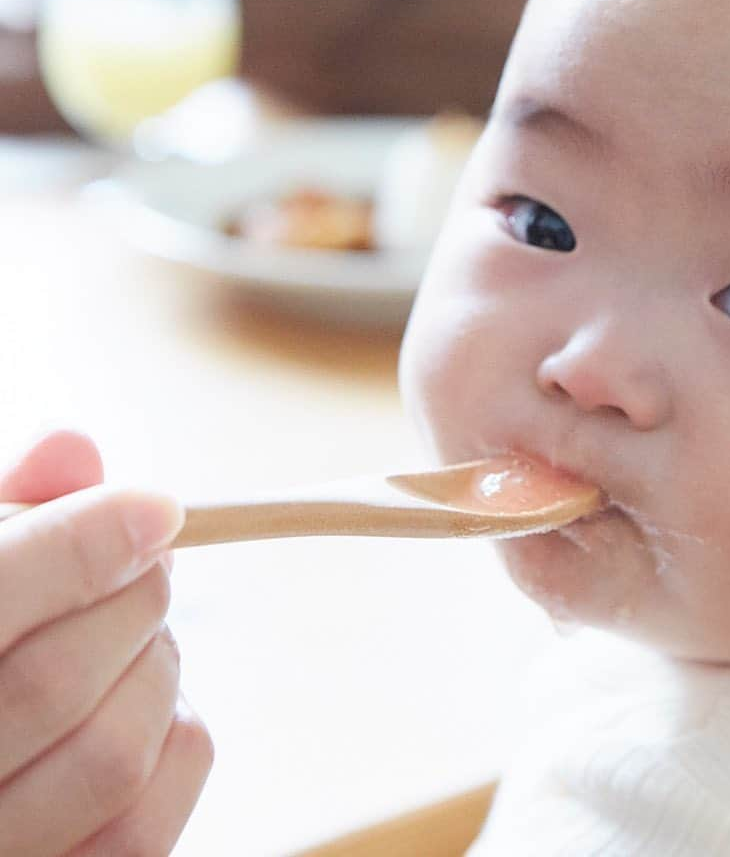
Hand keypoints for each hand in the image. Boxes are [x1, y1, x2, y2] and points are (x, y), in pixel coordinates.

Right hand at [0, 431, 212, 855]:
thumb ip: (11, 517)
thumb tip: (72, 445)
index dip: (86, 539)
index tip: (159, 507)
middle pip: (55, 678)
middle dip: (133, 600)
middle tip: (151, 566)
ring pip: (114, 753)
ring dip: (158, 669)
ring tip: (142, 634)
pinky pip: (149, 822)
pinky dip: (179, 739)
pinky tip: (153, 703)